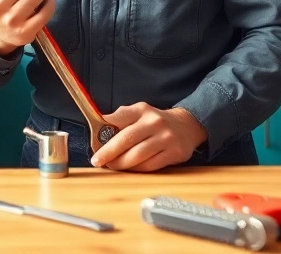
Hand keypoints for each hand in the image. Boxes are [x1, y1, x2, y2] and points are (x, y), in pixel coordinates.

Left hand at [90, 103, 207, 171]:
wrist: (187, 125)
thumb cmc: (155, 122)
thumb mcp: (139, 113)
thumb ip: (120, 120)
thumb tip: (98, 132)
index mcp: (142, 110)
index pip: (118, 118)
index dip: (102, 132)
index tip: (93, 144)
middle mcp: (155, 122)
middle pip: (126, 139)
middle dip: (109, 152)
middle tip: (98, 161)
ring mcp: (166, 138)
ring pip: (138, 156)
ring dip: (122, 164)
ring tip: (113, 166)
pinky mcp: (175, 153)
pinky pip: (150, 166)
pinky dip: (137, 169)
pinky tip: (130, 169)